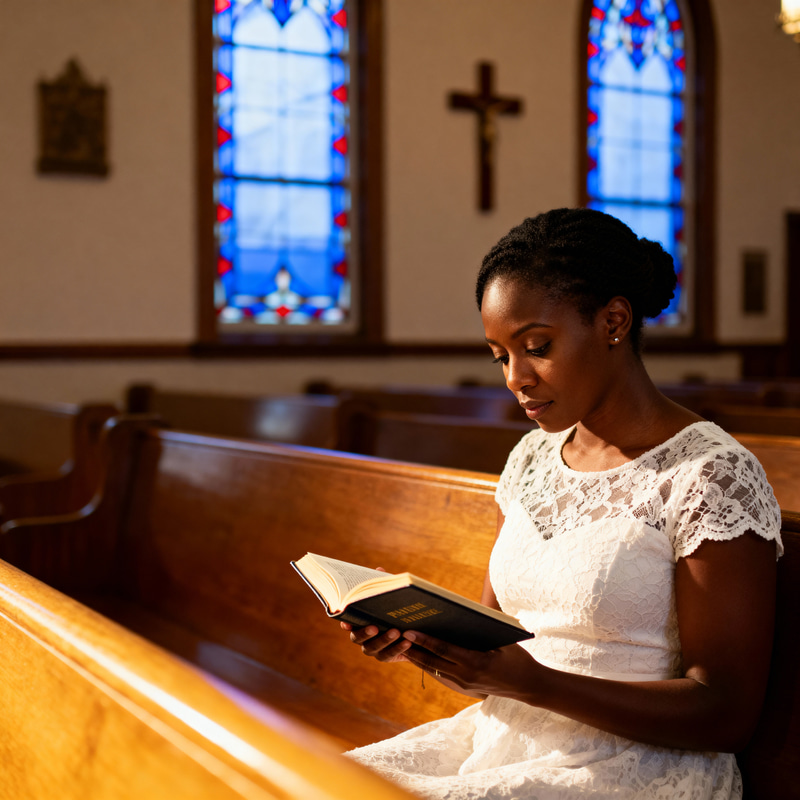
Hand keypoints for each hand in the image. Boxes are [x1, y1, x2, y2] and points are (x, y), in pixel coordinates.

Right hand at [339, 566, 414, 662]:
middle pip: (356, 637)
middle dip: (365, 632)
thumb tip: (379, 570)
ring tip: (397, 631)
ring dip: (384, 640)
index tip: (347, 621)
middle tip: (375, 627)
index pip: (347, 621)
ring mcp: (372, 648)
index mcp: (359, 619)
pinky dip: (397, 648)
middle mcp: (361, 635)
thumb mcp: (390, 594)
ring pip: (372, 648)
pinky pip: (388, 655)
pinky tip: (407, 641)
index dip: (345, 622)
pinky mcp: (385, 656)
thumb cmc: (395, 606)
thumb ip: (383, 585)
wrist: (413, 628)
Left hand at [399, 629, 542, 700]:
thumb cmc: (517, 657)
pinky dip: (426, 664)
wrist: (528, 686)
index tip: (409, 631)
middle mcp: (466, 676)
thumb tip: (460, 612)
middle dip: (412, 649)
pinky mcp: (462, 687)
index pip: (444, 650)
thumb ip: (481, 629)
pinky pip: (439, 674)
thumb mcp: (503, 640)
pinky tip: (414, 655)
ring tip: (398, 644)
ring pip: (432, 669)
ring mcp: (463, 684)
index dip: (425, 641)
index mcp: (477, 663)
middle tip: (395, 635)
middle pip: (432, 662)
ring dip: (415, 658)